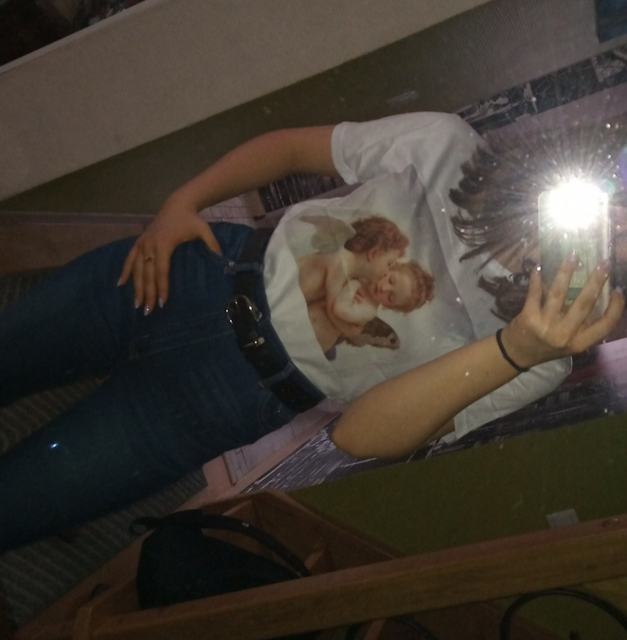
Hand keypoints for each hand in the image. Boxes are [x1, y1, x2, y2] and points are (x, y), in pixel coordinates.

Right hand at [117, 199, 220, 313]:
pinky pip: (129, 258)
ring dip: (136, 287)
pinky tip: (120, 284)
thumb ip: (212, 243)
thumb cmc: (191, 220)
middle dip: (148, 293)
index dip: (162, 287)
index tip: (163, 302)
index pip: (162, 271)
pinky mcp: (139, 241)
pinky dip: (125, 271)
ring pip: (136, 269)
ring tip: (136, 304)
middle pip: (147, 274)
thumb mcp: (204, 229)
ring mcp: (143, 243)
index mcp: (165, 244)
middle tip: (149, 311)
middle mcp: (151, 245)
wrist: (177, 205)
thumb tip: (221, 258)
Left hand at [501, 254, 624, 368]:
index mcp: (579, 343)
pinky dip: (536, 279)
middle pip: (584, 304)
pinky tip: (539, 267)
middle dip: (596, 282)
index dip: (616, 308)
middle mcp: (563, 335)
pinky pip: (534, 293)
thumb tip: (597, 295)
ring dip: (566, 272)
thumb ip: (583, 326)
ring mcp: (544, 325)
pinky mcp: (528, 317)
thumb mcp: (570, 343)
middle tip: (603, 264)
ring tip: (573, 256)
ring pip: (558, 294)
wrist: (517, 354)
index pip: (605, 326)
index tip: (619, 290)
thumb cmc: (547, 346)